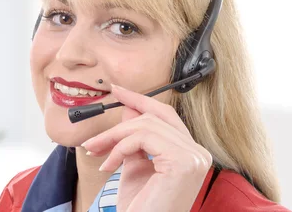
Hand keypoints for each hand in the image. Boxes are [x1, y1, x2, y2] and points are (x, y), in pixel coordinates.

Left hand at [82, 84, 211, 211]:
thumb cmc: (140, 206)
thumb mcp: (134, 166)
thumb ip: (134, 139)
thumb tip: (128, 109)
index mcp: (190, 153)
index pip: (166, 115)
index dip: (141, 101)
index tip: (117, 91)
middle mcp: (199, 153)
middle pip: (155, 117)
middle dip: (118, 124)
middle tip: (92, 139)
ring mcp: (194, 157)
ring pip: (145, 125)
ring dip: (113, 138)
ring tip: (95, 152)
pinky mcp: (183, 162)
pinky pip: (142, 138)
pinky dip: (118, 148)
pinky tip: (107, 166)